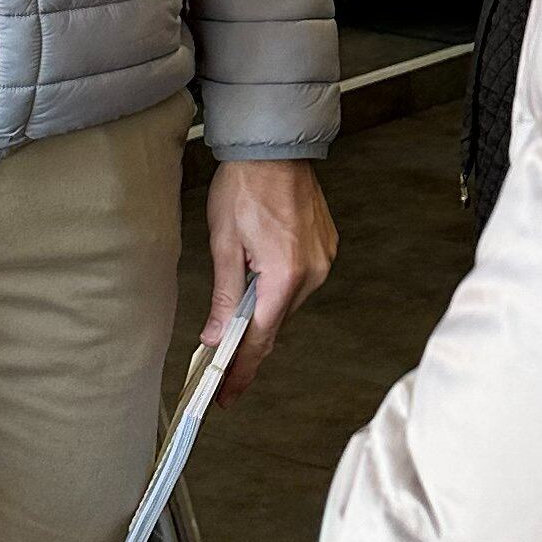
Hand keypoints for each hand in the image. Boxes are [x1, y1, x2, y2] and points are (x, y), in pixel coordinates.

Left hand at [203, 159, 336, 399]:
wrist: (274, 147)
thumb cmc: (245, 186)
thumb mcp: (223, 244)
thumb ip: (223, 297)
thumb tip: (215, 336)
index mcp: (284, 275)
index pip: (260, 339)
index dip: (242, 371)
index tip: (228, 394)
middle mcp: (312, 273)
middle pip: (275, 324)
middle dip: (248, 344)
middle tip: (221, 363)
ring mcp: (323, 260)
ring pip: (286, 303)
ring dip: (262, 311)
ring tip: (235, 313)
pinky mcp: (326, 248)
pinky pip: (299, 282)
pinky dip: (278, 289)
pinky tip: (259, 281)